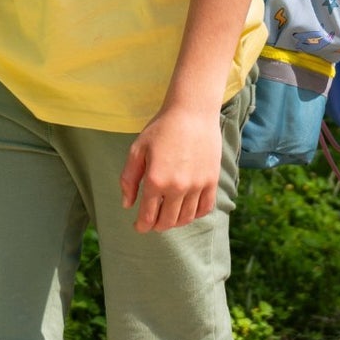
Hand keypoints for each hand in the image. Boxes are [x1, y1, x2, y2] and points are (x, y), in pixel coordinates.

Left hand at [120, 100, 222, 232]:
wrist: (192, 112)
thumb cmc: (161, 129)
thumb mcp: (137, 150)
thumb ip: (128, 179)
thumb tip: (127, 205)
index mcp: (155, 180)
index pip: (148, 217)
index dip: (142, 226)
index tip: (138, 227)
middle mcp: (177, 187)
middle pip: (167, 222)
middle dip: (157, 226)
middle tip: (152, 222)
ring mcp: (197, 185)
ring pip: (185, 218)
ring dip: (175, 222)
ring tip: (168, 217)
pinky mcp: (211, 180)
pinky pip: (204, 208)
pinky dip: (194, 215)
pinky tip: (187, 210)